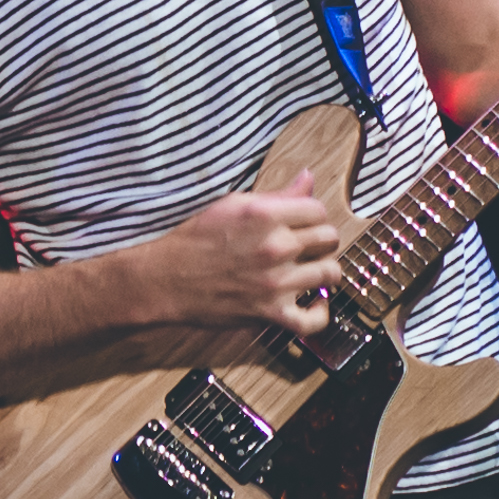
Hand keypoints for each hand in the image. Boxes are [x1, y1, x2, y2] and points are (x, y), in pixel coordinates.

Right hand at [132, 170, 340, 338]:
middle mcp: (276, 247)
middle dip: (322, 240)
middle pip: (329, 239)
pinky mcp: (271, 314)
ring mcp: (276, 283)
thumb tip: (308, 178)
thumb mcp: (235, 204)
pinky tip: (316, 302)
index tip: (307, 222)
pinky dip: (321, 312)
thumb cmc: (198, 238)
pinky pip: (314, 320)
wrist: (169, 279)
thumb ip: (278, 195)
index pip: (318, 209)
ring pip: (329, 273)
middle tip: (310, 245)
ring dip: (324, 270)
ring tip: (312, 269)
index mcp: (265, 214)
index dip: (314, 215)